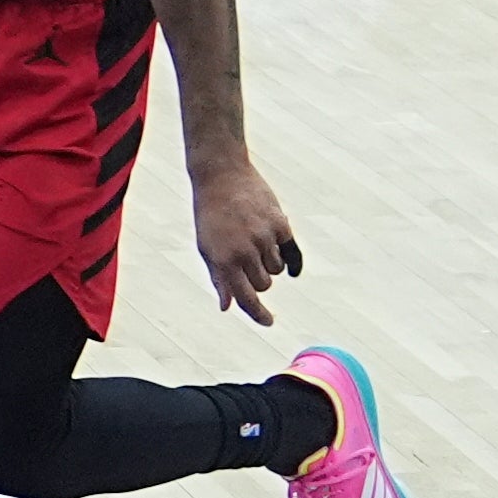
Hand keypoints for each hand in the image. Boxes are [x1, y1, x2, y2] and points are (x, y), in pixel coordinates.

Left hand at [189, 155, 303, 325]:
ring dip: (269, 263)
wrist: (221, 175)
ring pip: (277, 270)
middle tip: (247, 261)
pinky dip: (290, 260)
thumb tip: (227, 307)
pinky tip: (291, 267)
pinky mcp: (280, 225)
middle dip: (257, 279)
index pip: (246, 298)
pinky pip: (291, 254)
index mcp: (223, 259)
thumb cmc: (210, 215)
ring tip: (253, 242)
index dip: (258, 314)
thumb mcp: (206, 247)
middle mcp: (245, 251)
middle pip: (264, 284)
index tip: (268, 322)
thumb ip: (219, 278)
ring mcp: (264, 238)